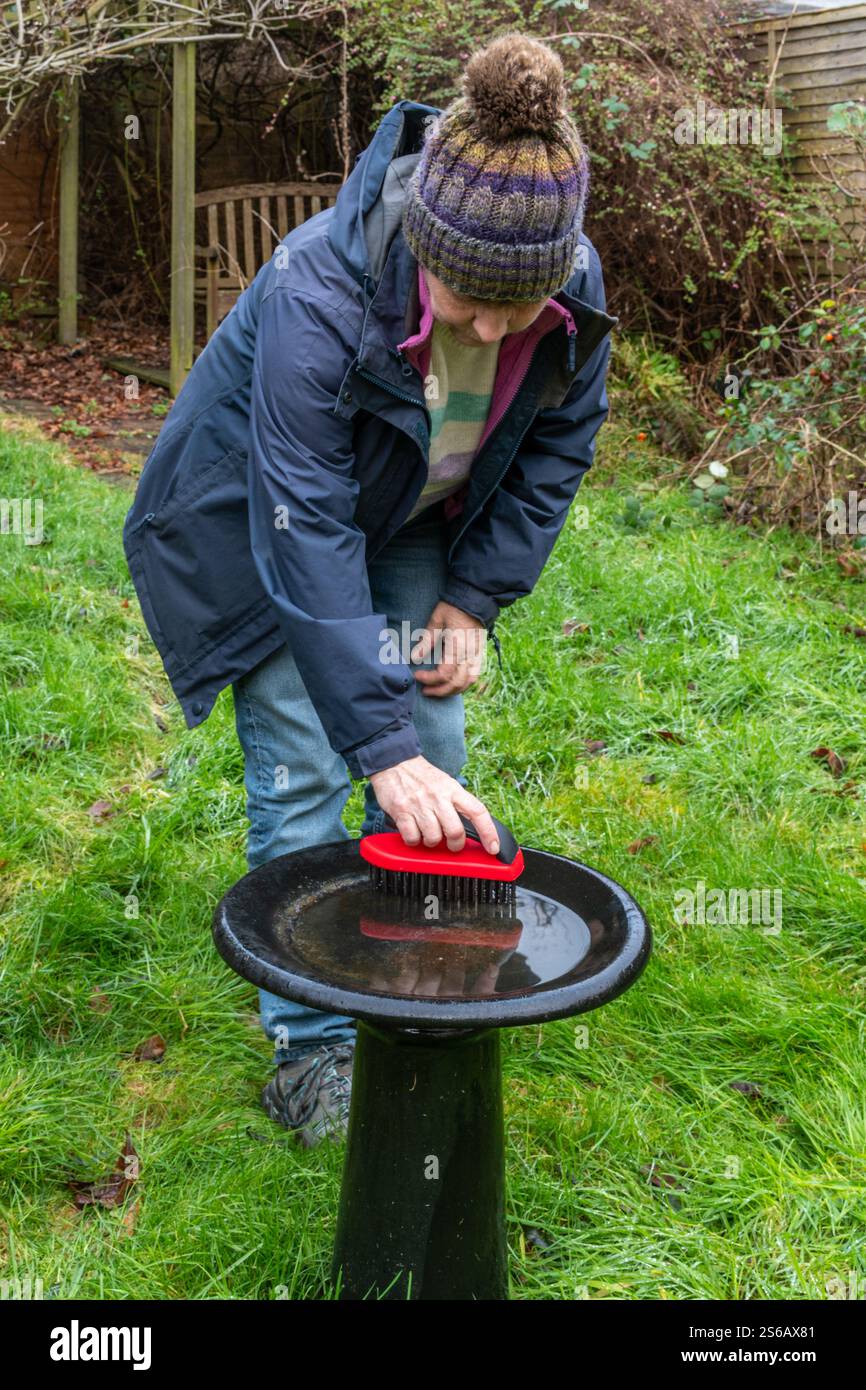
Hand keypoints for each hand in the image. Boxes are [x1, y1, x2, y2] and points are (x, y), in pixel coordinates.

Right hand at [369, 755, 499, 853]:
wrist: (393, 761)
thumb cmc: (421, 776)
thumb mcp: (445, 783)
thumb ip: (456, 802)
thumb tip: (470, 826)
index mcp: (453, 790)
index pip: (478, 812)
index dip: (489, 832)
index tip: (493, 847)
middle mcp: (438, 797)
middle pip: (455, 832)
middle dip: (455, 844)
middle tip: (452, 844)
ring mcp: (419, 805)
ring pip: (433, 838)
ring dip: (432, 843)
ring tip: (428, 834)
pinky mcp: (401, 811)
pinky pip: (412, 838)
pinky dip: (414, 841)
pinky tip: (414, 833)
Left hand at [410, 600, 485, 697]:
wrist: (475, 598)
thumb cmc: (454, 608)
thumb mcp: (437, 621)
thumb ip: (426, 641)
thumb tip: (414, 658)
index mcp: (458, 648)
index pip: (444, 674)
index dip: (429, 679)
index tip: (417, 675)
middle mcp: (470, 655)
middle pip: (457, 683)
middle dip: (440, 691)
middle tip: (425, 691)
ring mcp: (477, 656)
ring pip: (468, 682)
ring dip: (453, 690)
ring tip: (439, 691)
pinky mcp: (480, 654)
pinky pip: (474, 675)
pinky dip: (464, 684)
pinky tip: (453, 684)